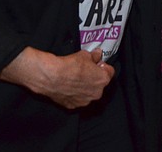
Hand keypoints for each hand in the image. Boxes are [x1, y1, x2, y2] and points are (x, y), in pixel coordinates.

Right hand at [0, 47, 114, 108]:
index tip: (97, 63)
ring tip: (75, 78)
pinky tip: (68, 86)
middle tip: (85, 70)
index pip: (109, 72)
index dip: (103, 66)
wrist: (51, 76)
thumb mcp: (84, 55)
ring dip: (85, 87)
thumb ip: (94, 56)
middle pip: (99, 84)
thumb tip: (98, 54)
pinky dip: (74, 94)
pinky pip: (77, 98)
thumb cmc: (70, 65)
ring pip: (88, 93)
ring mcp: (85, 101)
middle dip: (94, 77)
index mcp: (103, 79)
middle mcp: (97, 93)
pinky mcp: (73, 106)